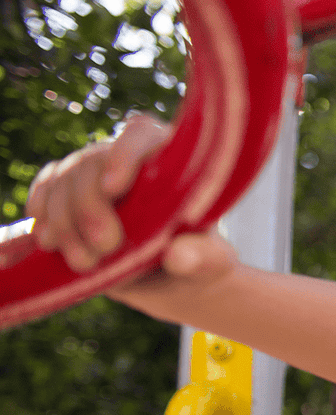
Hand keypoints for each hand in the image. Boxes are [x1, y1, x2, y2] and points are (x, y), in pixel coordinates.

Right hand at [27, 113, 239, 312]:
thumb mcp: (213, 263)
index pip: (140, 134)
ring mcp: (95, 177)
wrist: (175, 280)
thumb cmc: (200, 261)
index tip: (115, 187)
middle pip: (92, 162)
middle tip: (105, 246)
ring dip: (66, 222)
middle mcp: (127, 161)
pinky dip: (44, 216)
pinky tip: (49, 240)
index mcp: (169, 160)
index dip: (123, 154)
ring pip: (64, 180)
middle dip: (90, 205)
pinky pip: (46, 191)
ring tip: (85, 262)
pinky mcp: (70, 198)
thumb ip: (202, 257)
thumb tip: (178, 256)